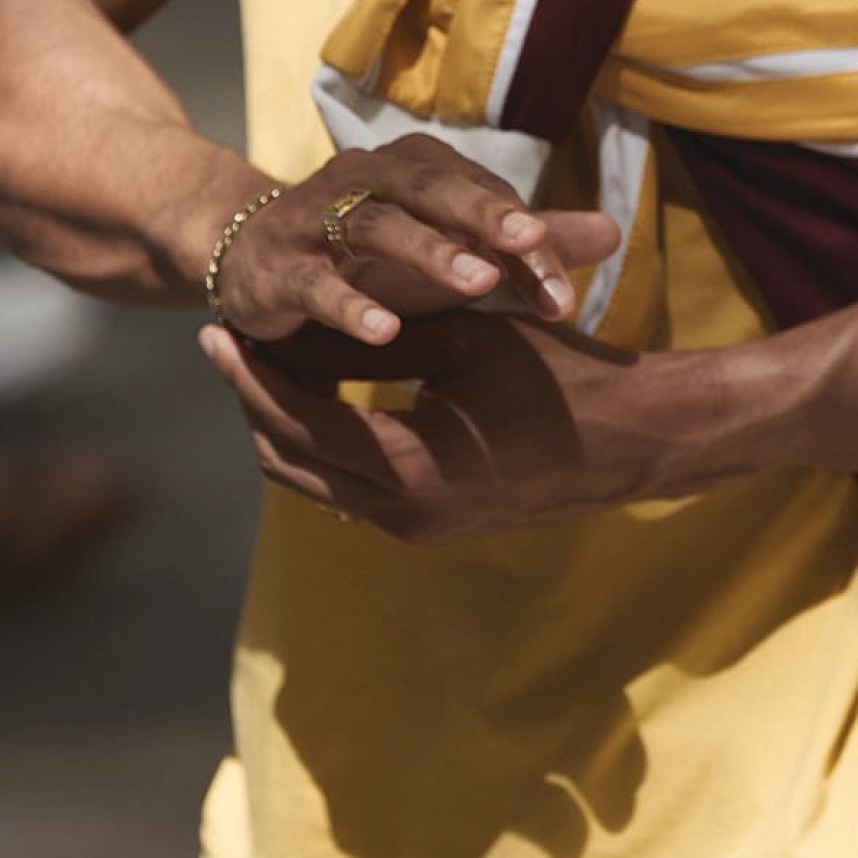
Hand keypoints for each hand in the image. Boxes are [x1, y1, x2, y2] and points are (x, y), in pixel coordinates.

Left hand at [198, 309, 712, 544]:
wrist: (639, 439)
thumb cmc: (560, 376)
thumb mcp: (460, 342)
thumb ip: (373, 343)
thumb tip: (289, 334)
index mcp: (409, 472)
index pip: (294, 425)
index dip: (250, 376)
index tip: (218, 329)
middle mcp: (404, 517)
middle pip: (289, 464)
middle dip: (252, 402)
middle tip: (228, 343)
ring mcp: (419, 528)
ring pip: (317, 480)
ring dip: (285, 422)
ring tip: (265, 358)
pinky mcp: (435, 523)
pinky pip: (354, 485)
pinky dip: (326, 440)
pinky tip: (322, 388)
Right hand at [210, 134, 619, 349]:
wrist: (252, 256)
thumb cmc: (368, 254)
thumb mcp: (451, 245)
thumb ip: (524, 241)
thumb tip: (612, 231)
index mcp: (414, 168)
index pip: (480, 193)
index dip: (524, 234)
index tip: (568, 286)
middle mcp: (365, 179)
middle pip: (430, 187)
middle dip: (482, 214)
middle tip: (533, 242)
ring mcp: (316, 220)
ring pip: (374, 225)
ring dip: (426, 250)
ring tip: (476, 282)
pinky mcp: (279, 267)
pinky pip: (315, 282)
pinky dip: (348, 305)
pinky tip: (384, 328)